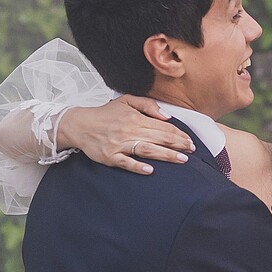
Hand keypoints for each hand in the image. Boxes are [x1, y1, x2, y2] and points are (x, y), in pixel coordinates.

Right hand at [56, 97, 193, 174]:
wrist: (80, 124)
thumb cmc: (105, 114)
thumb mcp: (127, 101)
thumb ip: (148, 105)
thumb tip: (167, 116)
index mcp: (135, 118)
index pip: (163, 127)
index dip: (179, 134)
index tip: (190, 141)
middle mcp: (129, 131)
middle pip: (159, 139)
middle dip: (178, 145)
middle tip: (192, 151)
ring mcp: (119, 145)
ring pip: (147, 150)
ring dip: (166, 155)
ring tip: (181, 160)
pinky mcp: (110, 157)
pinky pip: (126, 162)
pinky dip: (137, 166)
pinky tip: (150, 170)